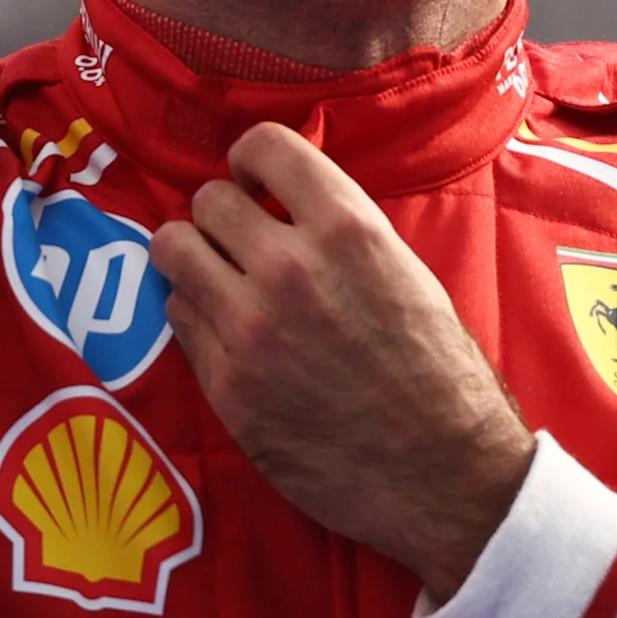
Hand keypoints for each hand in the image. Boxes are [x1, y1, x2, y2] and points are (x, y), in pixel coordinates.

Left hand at [151, 124, 534, 599]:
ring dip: (194, 258)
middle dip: (222, 215)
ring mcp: (249, 327)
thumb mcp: (403, 270)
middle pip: (206, 199)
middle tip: (239, 240)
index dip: (252, 160)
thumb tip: (283, 199)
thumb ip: (339, 228)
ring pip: (173, 251)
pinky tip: (229, 332)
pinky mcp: (225, 384)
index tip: (254, 182)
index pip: (264, 145)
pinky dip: (196, 315)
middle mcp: (289, 266)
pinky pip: (178, 316)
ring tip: (218, 278)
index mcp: (347, 228)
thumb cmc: (437, 369)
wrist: (443, 472)